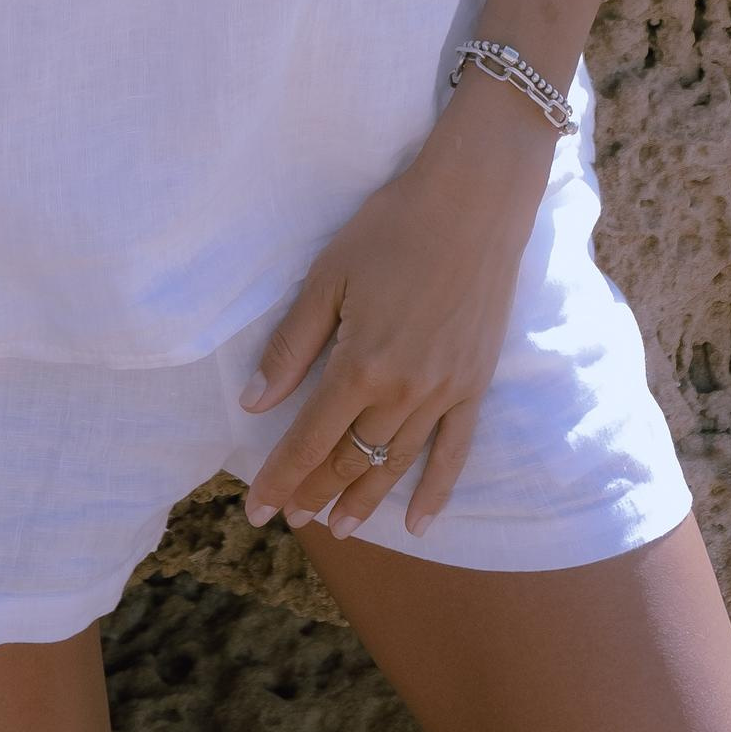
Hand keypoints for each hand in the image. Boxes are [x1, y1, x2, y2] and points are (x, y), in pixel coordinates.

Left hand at [237, 98, 557, 540]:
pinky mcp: (475, 385)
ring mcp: (445, 393)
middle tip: (291, 518)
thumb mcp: (329, 277)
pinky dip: (436, 493)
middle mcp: (404, 391)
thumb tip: (255, 403)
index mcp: (360, 365)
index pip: (309, 441)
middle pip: (350, 459)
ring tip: (338, 528)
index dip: (280, 480)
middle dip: (315, 494)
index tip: (257, 512)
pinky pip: (455, 453)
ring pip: (396, 463)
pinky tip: (417, 523)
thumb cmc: (392, 229)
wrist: (472, 203)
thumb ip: (292, 345)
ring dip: (364, 500)